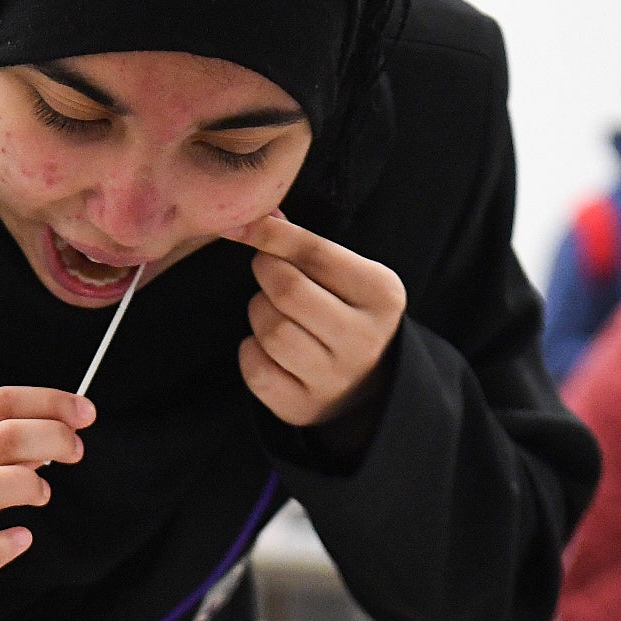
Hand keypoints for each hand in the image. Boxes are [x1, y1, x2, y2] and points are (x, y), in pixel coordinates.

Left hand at [227, 212, 406, 426]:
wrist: (370, 384)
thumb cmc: (348, 313)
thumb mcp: (346, 275)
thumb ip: (306, 245)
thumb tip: (259, 214)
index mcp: (381, 293)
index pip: (315, 252)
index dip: (270, 234)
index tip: (240, 225)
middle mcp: (363, 337)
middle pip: (287, 289)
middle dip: (266, 274)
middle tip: (269, 274)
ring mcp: (334, 377)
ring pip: (269, 330)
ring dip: (259, 314)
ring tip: (276, 314)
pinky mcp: (304, 406)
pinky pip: (255, 368)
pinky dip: (252, 352)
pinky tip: (269, 349)